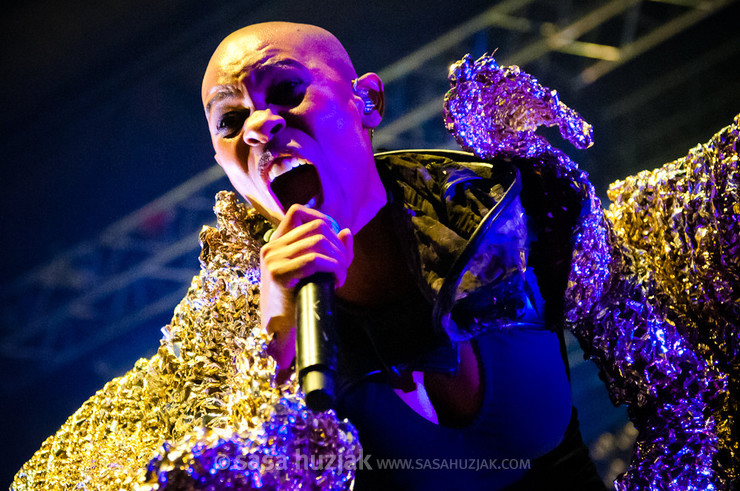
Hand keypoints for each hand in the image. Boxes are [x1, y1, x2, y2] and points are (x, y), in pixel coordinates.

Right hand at [259, 204, 353, 371]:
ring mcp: (272, 259)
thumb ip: (332, 252)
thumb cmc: (298, 306)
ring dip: (339, 259)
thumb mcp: (316, 273)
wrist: (279, 336)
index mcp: (276, 244)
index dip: (324, 220)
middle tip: (342, 268)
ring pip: (319, 241)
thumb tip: (346, 232)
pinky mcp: (278, 273)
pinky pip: (315, 259)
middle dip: (339, 245)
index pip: (298, 211)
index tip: (337, 242)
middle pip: (317, 225)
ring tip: (339, 277)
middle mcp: (271, 247)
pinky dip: (334, 268)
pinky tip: (336, 283)